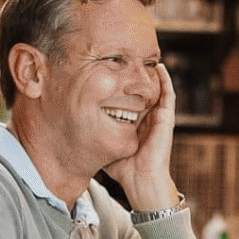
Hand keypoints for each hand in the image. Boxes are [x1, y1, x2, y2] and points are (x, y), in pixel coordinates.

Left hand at [105, 62, 177, 210]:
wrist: (142, 181)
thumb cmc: (124, 169)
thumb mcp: (103, 144)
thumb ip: (93, 134)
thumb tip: (71, 126)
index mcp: (135, 123)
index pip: (129, 98)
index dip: (122, 85)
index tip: (111, 71)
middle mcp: (147, 118)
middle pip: (142, 90)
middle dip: (137, 75)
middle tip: (128, 57)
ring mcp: (159, 117)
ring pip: (156, 89)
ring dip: (152, 74)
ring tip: (145, 57)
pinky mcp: (167, 118)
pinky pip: (168, 94)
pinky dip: (165, 80)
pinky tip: (159, 67)